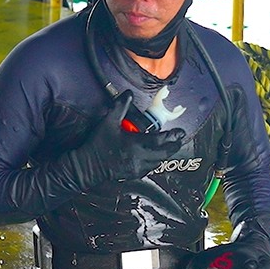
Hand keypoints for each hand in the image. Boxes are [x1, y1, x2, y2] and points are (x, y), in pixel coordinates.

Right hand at [59, 91, 184, 187]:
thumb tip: (128, 94)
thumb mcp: (108, 122)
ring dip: (165, 154)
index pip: (161, 140)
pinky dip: (155, 162)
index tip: (180, 132)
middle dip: (174, 146)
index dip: (173, 135)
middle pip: (164, 153)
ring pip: (158, 162)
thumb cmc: (99, 145)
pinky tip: (154, 158)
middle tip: (179, 140)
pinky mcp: (134, 174)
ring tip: (169, 148)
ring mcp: (138, 168)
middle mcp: (141, 158)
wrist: (88, 166)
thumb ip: (120, 106)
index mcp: (137, 144)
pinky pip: (150, 168)